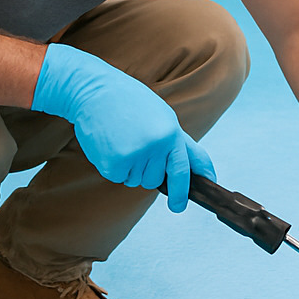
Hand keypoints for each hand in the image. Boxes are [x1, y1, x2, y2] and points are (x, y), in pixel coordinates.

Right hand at [32, 43, 215, 211]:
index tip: (179, 206)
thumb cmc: (132, 103)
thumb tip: (203, 172)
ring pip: (136, 180)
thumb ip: (180, 146)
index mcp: (171, 134)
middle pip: (155, 181)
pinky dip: (113, 166)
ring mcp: (134, 156)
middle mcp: (155, 147)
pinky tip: (110, 143)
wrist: (95, 91)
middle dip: (147, 169)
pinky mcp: (113, 164)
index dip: (182, 192)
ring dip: (129, 167)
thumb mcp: (164, 118)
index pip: (182, 171)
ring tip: (122, 139)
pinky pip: (118, 177)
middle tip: (135, 143)